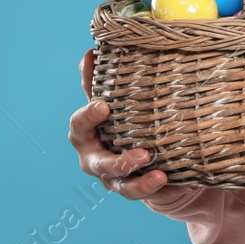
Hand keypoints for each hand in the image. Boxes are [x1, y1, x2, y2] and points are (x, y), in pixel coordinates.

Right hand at [69, 48, 195, 202]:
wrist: (140, 148)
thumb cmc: (122, 119)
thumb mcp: (113, 99)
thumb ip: (100, 80)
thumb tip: (91, 52)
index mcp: (86, 134)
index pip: (80, 125)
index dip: (89, 116)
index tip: (104, 105)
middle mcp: (95, 159)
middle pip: (97, 163)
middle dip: (116, 160)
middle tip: (140, 154)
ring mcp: (112, 178)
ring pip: (120, 183)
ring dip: (136, 177)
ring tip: (154, 168)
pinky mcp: (132, 189)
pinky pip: (139, 191)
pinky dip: (150, 186)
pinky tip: (164, 178)